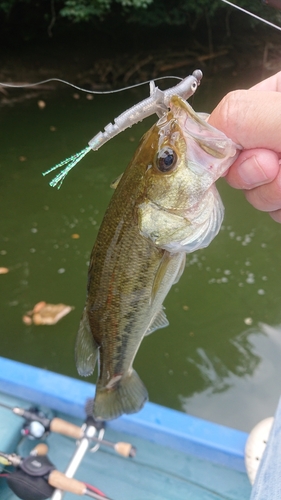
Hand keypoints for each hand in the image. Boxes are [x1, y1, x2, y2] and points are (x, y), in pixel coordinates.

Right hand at [208, 72, 280, 222]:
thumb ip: (243, 116)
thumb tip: (201, 133)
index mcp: (273, 97)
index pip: (225, 118)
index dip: (222, 142)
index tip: (232, 154)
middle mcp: (273, 130)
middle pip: (234, 159)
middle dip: (251, 172)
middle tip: (275, 166)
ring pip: (252, 189)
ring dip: (270, 193)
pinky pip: (271, 209)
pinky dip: (280, 208)